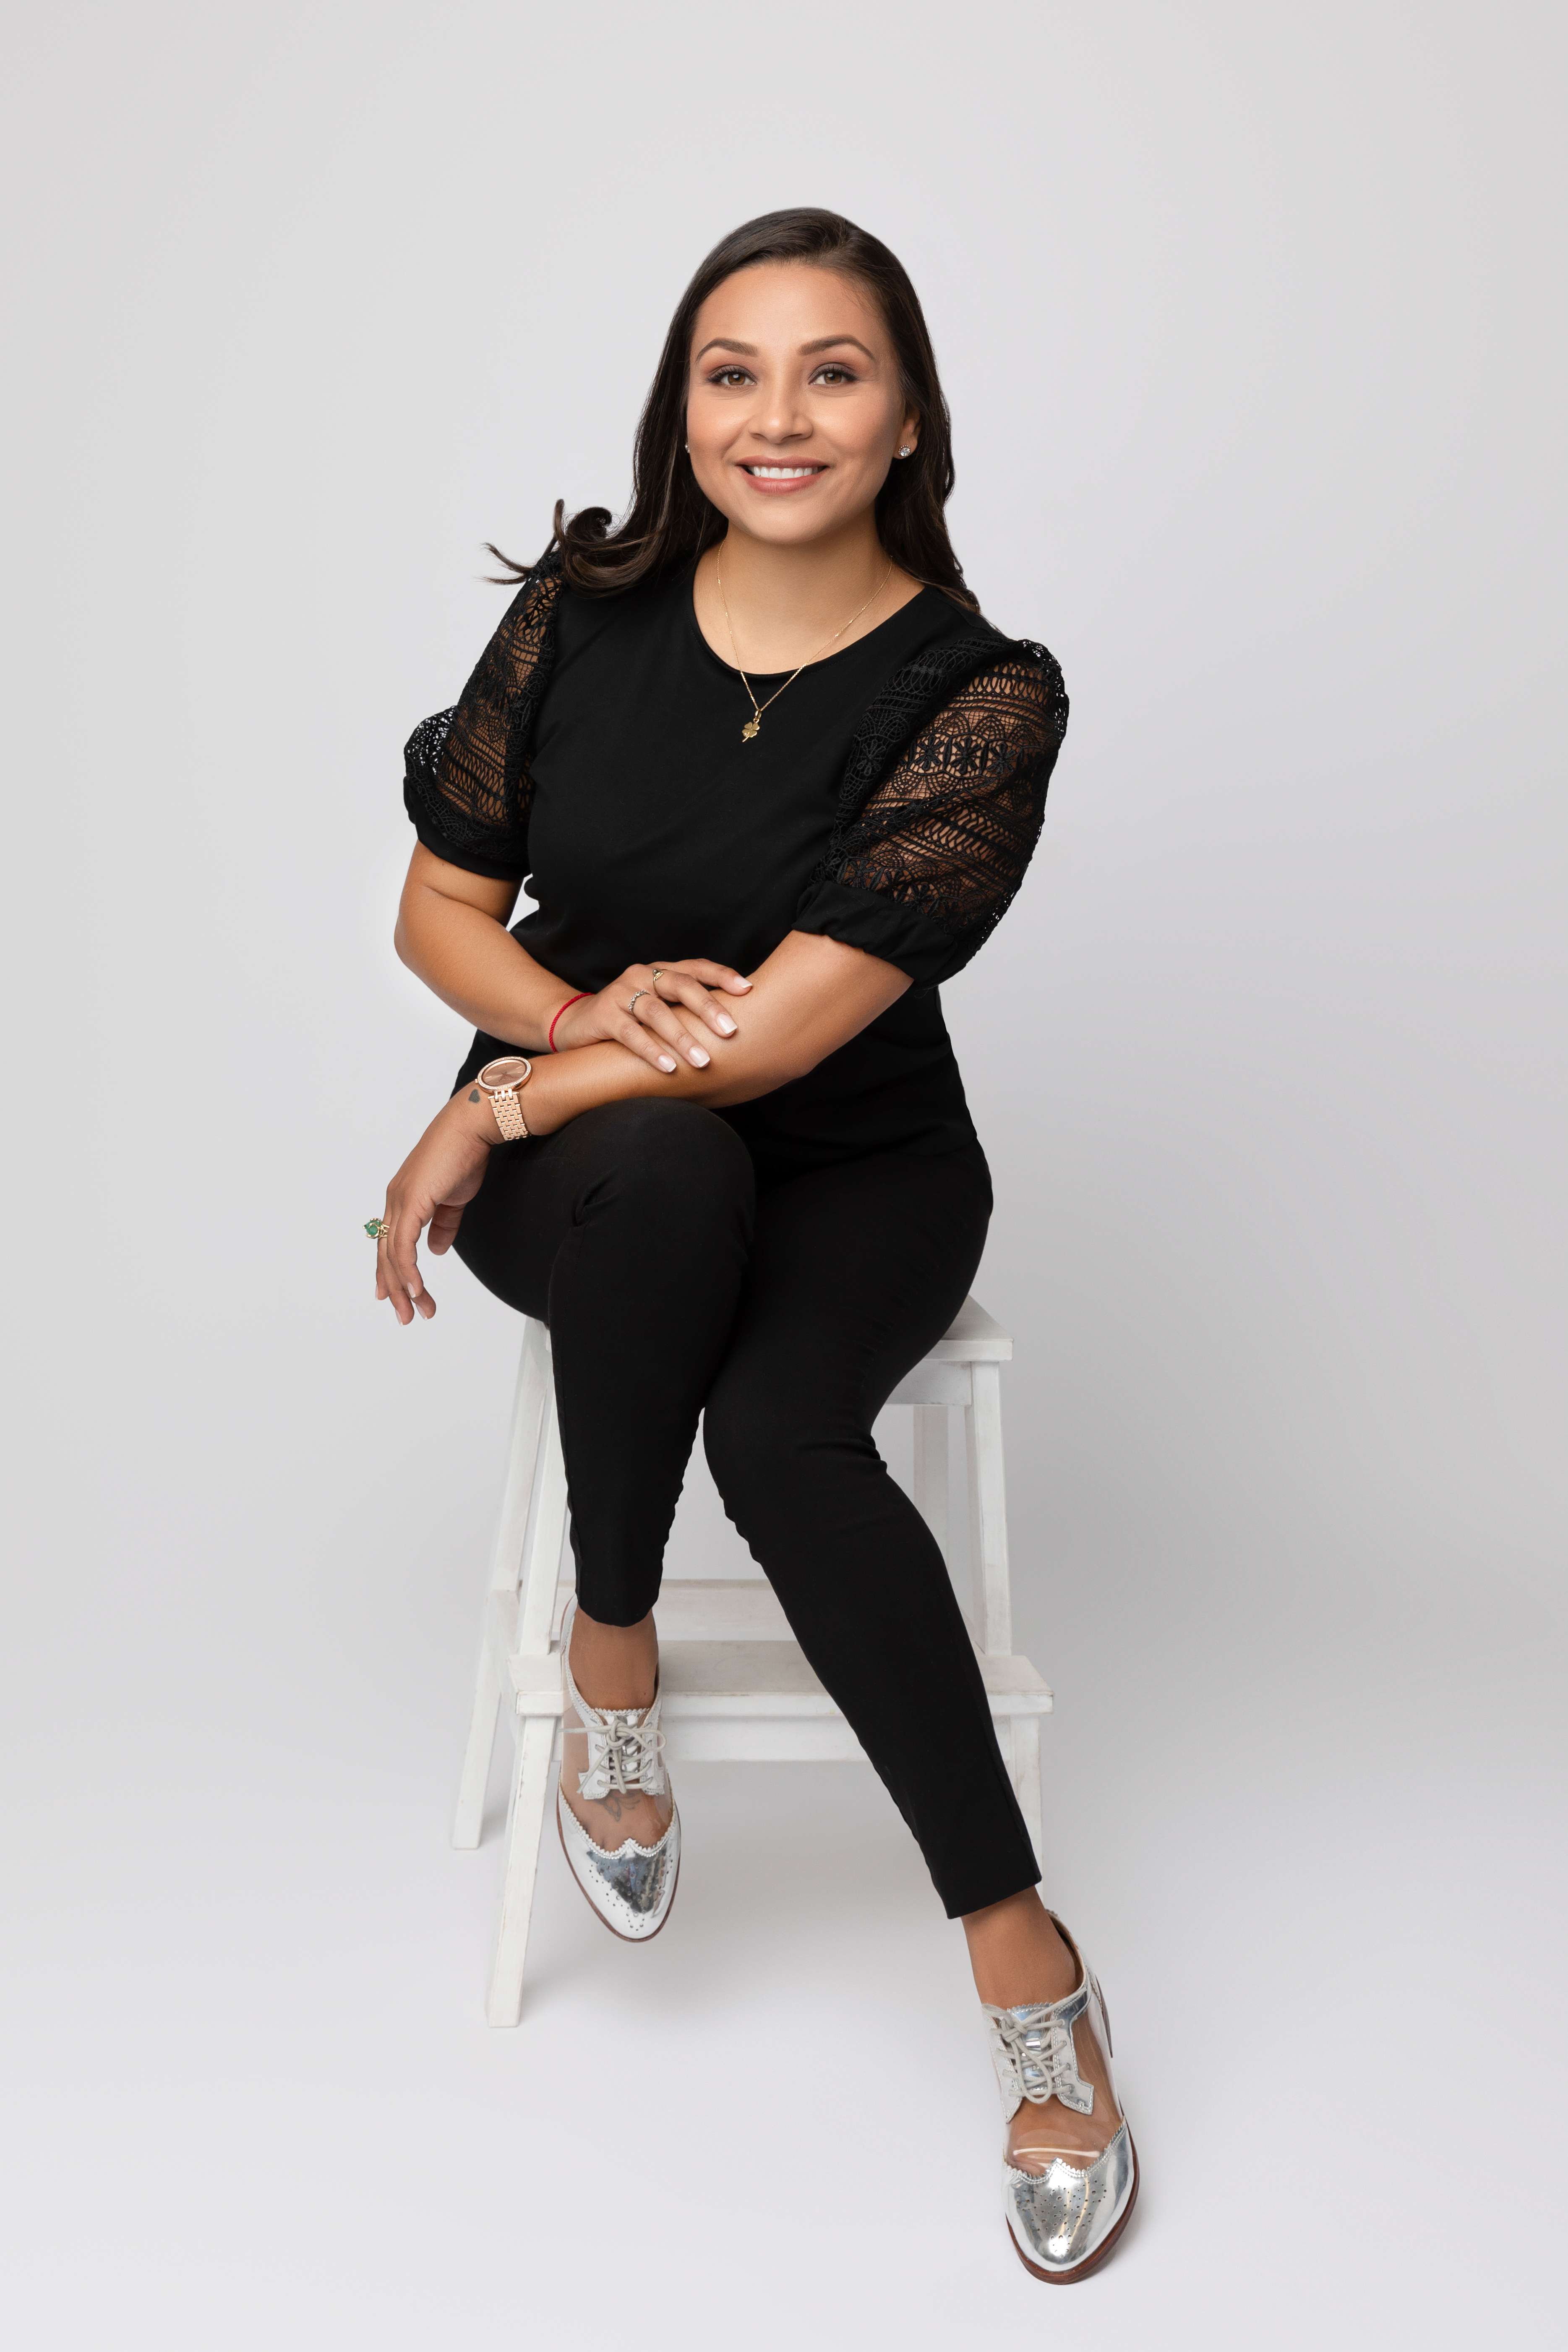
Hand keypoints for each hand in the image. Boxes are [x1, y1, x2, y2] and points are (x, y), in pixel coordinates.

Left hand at [375, 1089, 494, 1323]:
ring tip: (417, 1311)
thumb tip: (436, 1251)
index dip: (388, 1272)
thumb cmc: (464, 1155)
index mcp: (401, 1199)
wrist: (472, 1127)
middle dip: (394, 1289)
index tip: (392, 1296)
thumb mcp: (454, 1198)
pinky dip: (408, 1270)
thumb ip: (443, 1225)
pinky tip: (416, 1289)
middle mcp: (393, 1201)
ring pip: (392, 1255)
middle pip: (385, 1254)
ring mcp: (399, 1201)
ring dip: (404, 1287)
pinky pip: (403, 1245)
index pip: (388, 1243)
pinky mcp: (411, 1202)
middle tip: (405, 1316)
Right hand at [549, 960, 751, 1071]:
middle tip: (730, 1031)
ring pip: (657, 1012)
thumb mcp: (659, 1008)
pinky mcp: (603, 1015)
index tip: (748, 989)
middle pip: (681, 985)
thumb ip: (685, 1009)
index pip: (695, 967)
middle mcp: (642, 975)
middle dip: (708, 1008)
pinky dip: (651, 1050)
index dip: (722, 975)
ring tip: (702, 1061)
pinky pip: (630, 1033)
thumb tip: (734, 1027)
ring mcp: (621, 993)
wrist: (576, 1024)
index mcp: (661, 971)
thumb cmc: (630, 1019)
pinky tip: (668, 1067)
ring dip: (682, 1038)